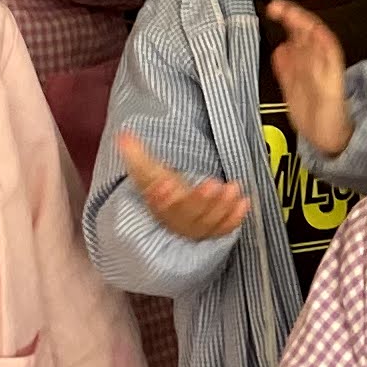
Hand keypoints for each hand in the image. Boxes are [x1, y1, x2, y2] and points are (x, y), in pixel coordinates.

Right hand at [115, 131, 252, 243]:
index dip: (162, 197)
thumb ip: (136, 154)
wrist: (176, 205)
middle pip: (186, 216)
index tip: (165, 185)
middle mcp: (176, 220)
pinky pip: (224, 228)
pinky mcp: (212, 230)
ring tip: (234, 188)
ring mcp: (195, 227)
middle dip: (200, 201)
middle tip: (213, 184)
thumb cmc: (163, 185)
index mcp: (159, 205)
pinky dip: (235, 218)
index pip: (159, 204)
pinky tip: (244, 203)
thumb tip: (123, 136)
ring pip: (207, 224)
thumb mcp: (149, 170)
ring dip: (221, 208)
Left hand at [265, 0, 352, 159]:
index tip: (272, 9)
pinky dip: (325, 42)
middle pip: (307, 32)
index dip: (287, 19)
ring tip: (291, 13)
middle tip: (277, 7)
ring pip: (319, 38)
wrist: (327, 139)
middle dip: (293, 16)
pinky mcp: (334, 80)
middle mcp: (316, 62)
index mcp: (306, 63)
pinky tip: (315, 31)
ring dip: (306, 24)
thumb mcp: (292, 88)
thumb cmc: (312, 115)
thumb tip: (280, 47)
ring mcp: (326, 69)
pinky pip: (333, 56)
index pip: (297, 34)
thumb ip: (285, 68)